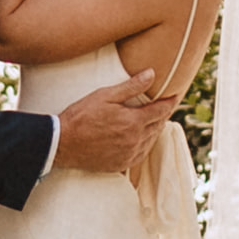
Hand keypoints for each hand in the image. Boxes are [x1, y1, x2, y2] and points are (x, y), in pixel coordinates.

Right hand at [49, 82, 168, 179]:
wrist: (62, 143)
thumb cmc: (81, 116)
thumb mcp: (105, 95)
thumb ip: (131, 86)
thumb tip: (152, 74)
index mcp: (134, 122)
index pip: (162, 110)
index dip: (170, 101)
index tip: (176, 95)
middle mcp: (135, 140)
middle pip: (158, 126)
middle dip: (163, 114)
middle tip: (166, 105)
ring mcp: (129, 155)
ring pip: (151, 141)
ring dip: (154, 129)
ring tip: (155, 120)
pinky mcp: (121, 165)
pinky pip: (141, 154)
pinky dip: (144, 144)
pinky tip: (140, 138)